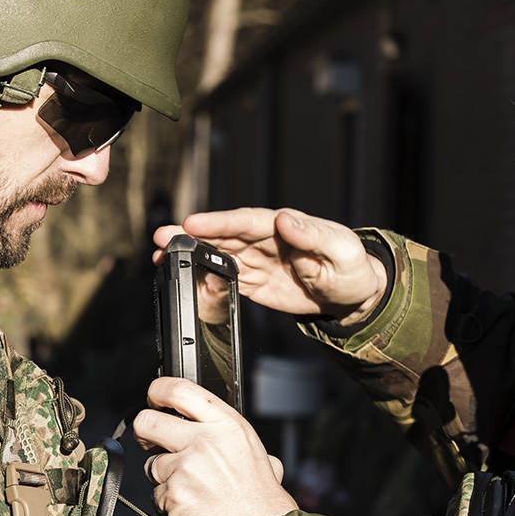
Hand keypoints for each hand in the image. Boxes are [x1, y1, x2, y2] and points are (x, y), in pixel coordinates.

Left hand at [133, 377, 295, 515]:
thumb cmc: (261, 498)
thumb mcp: (255, 451)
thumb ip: (226, 434)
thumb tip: (203, 424)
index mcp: (227, 425)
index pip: (180, 389)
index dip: (158, 391)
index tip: (154, 399)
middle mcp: (205, 441)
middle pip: (147, 421)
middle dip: (144, 432)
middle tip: (151, 441)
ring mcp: (186, 467)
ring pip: (150, 464)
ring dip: (163, 477)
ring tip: (191, 488)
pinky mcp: (173, 494)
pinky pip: (156, 494)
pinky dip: (168, 502)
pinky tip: (190, 507)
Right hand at [153, 208, 387, 325]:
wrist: (352, 296)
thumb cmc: (352, 267)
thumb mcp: (340, 250)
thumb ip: (313, 235)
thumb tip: (286, 219)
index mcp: (283, 226)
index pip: (246, 221)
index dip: (220, 222)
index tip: (194, 223)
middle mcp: (265, 239)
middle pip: (223, 235)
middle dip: (191, 235)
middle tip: (162, 237)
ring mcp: (257, 260)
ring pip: (217, 255)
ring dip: (189, 254)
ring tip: (161, 255)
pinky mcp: (254, 282)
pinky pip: (224, 278)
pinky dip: (202, 277)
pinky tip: (181, 276)